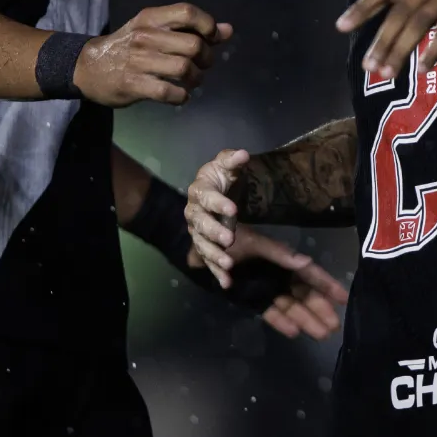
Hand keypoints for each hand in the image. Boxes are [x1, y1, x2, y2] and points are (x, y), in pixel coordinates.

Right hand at [74, 2, 233, 106]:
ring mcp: (138, 61)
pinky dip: (181, 96)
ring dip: (196, 79)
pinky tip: (180, 95)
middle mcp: (145, 36)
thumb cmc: (129, 47)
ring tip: (192, 81)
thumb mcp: (155, 30)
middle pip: (193, 45)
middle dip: (206, 59)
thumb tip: (227, 30)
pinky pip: (169, 92)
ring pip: (184, 69)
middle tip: (202, 65)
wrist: (87, 68)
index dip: (208, 25)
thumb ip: (191, 29)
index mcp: (151, 18)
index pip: (188, 13)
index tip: (211, 38)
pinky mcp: (133, 84)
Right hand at [185, 148, 248, 284]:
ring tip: (228, 263)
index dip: (218, 203)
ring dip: (214, 255)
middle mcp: (194, 213)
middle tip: (229, 239)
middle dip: (214, 232)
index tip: (233, 210)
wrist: (210, 190)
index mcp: (200, 192)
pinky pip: (208, 260)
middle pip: (201, 224)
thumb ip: (232, 160)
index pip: (207, 197)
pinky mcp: (203, 246)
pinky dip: (216, 272)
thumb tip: (242, 154)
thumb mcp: (226, 165)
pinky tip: (227, 282)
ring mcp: (197, 232)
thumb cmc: (220, 177)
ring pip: (202, 245)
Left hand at [189, 223, 350, 340]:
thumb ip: (280, 254)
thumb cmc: (230, 239)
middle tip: (334, 326)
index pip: (310, 275)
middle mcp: (278, 275)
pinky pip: (269, 312)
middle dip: (319, 310)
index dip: (328, 285)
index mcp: (283, 259)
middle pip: (304, 295)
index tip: (344, 298)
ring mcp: (266, 288)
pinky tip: (294, 332)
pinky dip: (280, 322)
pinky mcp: (251, 299)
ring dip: (305, 319)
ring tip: (321, 334)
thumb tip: (307, 263)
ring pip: (290, 306)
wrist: (201, 247)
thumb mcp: (256, 243)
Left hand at [336, 0, 436, 76]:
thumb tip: (404, 24)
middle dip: (380, 41)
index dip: (362, 7)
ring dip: (399, 50)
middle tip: (367, 67)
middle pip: (397, 12)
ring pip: (417, 22)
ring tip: (387, 73)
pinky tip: (423, 68)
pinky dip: (433, 50)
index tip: (342, 27)